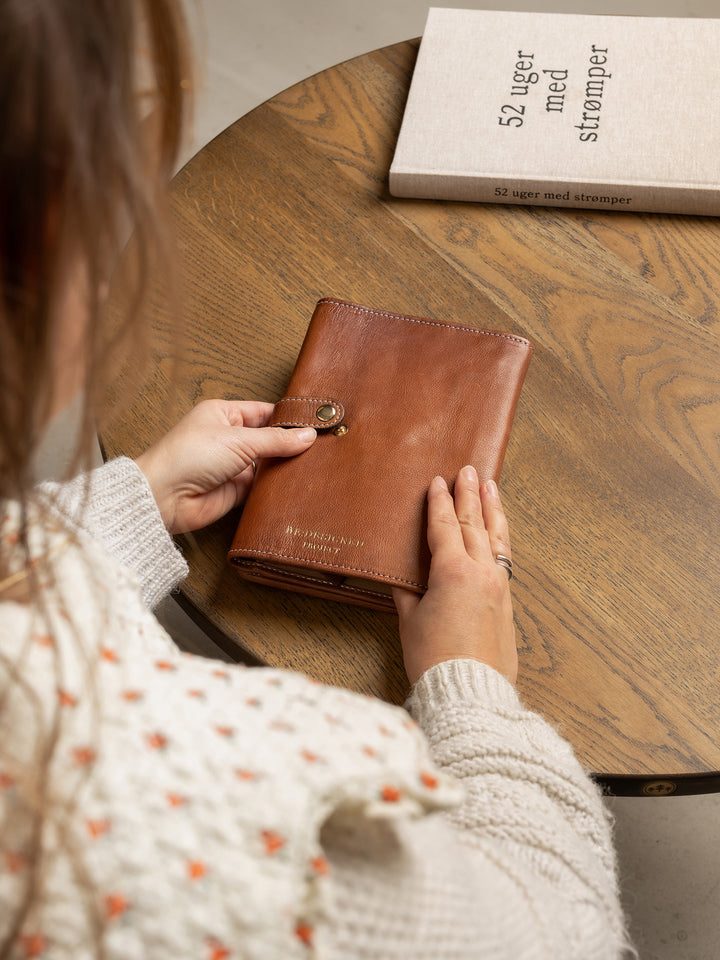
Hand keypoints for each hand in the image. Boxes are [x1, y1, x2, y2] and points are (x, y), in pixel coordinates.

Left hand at [135, 399, 316, 533]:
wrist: (164, 496)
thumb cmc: (188, 456)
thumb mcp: (238, 440)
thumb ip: (275, 440)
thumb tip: (307, 435)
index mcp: (224, 415)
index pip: (265, 412)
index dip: (289, 418)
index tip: (317, 423)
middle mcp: (229, 438)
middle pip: (269, 438)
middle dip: (291, 443)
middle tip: (323, 445)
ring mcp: (233, 465)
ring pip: (268, 463)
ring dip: (285, 465)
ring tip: (316, 464)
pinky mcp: (235, 490)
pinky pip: (262, 487)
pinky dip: (276, 486)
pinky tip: (297, 484)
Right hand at [392, 466, 517, 685]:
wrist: (471, 692)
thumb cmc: (435, 659)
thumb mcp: (410, 621)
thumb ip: (408, 591)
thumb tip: (404, 574)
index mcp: (453, 572)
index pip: (445, 527)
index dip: (439, 502)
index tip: (437, 482)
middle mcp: (481, 573)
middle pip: (474, 524)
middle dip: (470, 495)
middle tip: (469, 471)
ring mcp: (499, 587)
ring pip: (497, 539)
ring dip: (493, 510)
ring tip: (493, 487)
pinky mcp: (507, 603)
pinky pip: (504, 559)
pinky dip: (500, 539)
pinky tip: (498, 533)